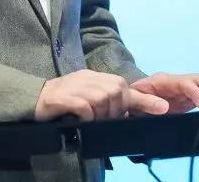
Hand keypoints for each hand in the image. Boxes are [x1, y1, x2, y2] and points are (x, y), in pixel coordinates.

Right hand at [35, 69, 169, 121]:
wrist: (34, 98)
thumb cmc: (64, 101)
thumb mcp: (89, 96)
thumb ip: (107, 100)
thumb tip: (128, 113)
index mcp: (97, 78)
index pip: (126, 87)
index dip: (145, 99)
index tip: (163, 108)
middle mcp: (89, 78)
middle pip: (117, 93)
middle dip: (116, 111)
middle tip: (103, 120)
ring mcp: (77, 86)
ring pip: (103, 100)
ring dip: (101, 115)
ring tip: (90, 120)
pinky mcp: (65, 97)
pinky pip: (85, 108)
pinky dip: (87, 116)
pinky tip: (80, 119)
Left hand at [129, 72, 198, 114]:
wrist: (127, 101)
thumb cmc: (130, 101)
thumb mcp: (133, 101)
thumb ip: (146, 103)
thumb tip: (165, 107)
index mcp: (163, 81)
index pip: (184, 82)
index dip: (195, 92)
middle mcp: (176, 82)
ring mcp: (183, 89)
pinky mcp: (188, 98)